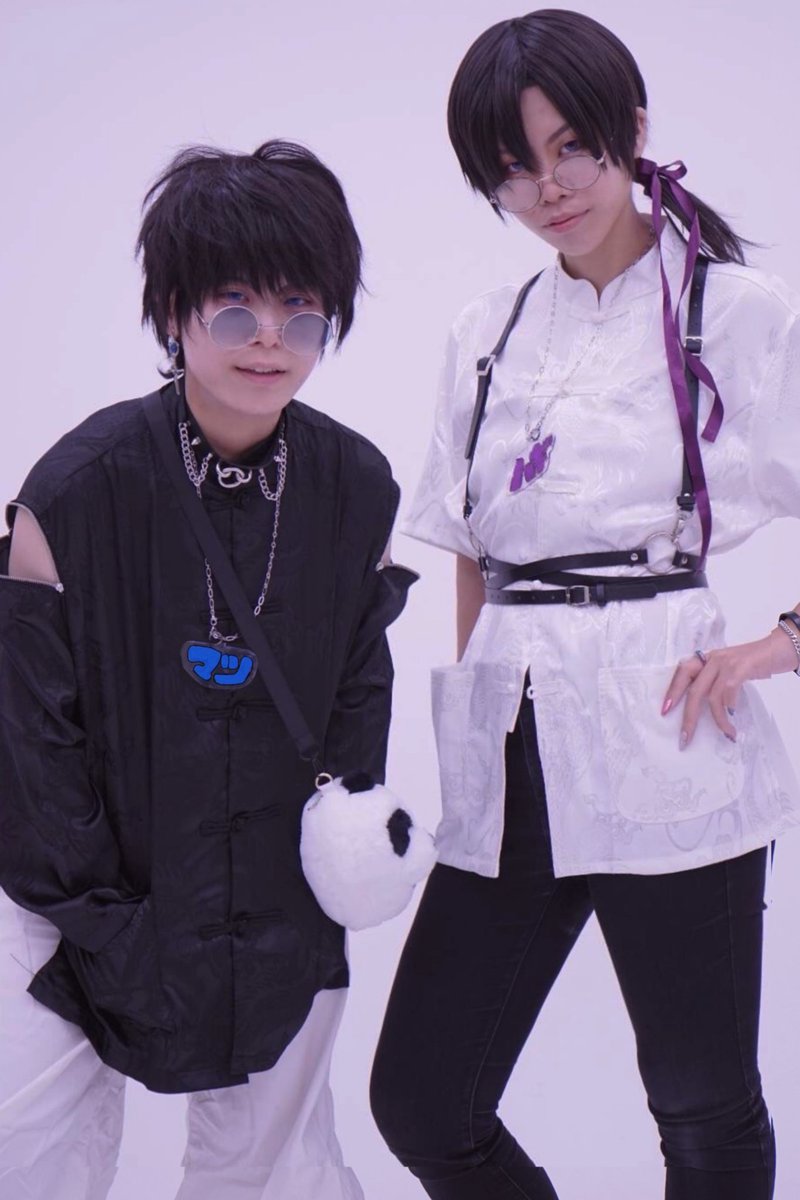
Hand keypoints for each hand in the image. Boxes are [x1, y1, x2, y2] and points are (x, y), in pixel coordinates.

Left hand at [661, 628, 797, 747]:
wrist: (780, 647)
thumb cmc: (754, 662)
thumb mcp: (729, 670)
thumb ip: (715, 683)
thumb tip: (704, 708)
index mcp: (706, 659)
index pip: (682, 674)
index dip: (672, 692)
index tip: (665, 711)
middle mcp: (713, 658)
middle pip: (693, 690)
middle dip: (689, 716)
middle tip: (686, 737)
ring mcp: (726, 662)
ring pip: (712, 695)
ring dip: (718, 719)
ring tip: (727, 732)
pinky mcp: (741, 666)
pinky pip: (728, 690)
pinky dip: (729, 705)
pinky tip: (734, 715)